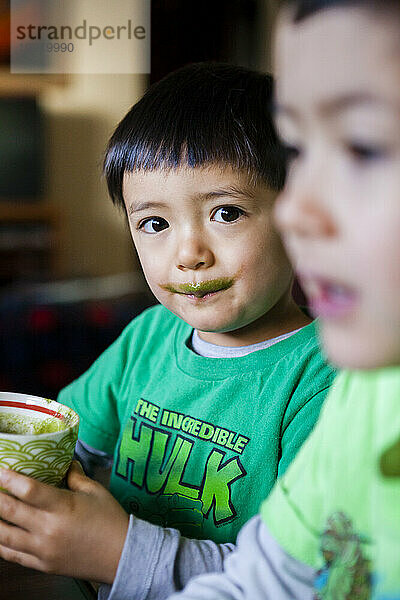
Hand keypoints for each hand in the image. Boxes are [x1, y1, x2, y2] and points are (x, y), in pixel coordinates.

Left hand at [0, 461, 128, 582]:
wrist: (122, 556)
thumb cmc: (111, 521)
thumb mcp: (96, 491)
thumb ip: (76, 476)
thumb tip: (65, 464)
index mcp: (63, 507)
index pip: (28, 490)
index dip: (9, 478)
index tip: (0, 469)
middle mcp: (49, 529)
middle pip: (9, 511)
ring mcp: (43, 549)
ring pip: (4, 536)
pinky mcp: (43, 564)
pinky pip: (12, 555)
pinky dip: (1, 544)